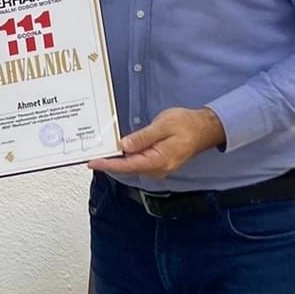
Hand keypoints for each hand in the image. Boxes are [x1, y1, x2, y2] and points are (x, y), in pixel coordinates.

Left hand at [89, 107, 224, 178]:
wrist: (204, 128)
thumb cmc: (186, 125)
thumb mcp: (163, 126)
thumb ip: (142, 138)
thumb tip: (124, 146)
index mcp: (158, 161)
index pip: (127, 165)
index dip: (108, 164)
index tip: (93, 163)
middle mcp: (157, 169)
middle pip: (127, 168)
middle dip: (109, 163)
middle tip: (90, 156)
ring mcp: (158, 167)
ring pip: (132, 165)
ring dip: (117, 160)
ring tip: (100, 153)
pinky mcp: (157, 162)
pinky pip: (138, 162)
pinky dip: (126, 157)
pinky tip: (118, 151)